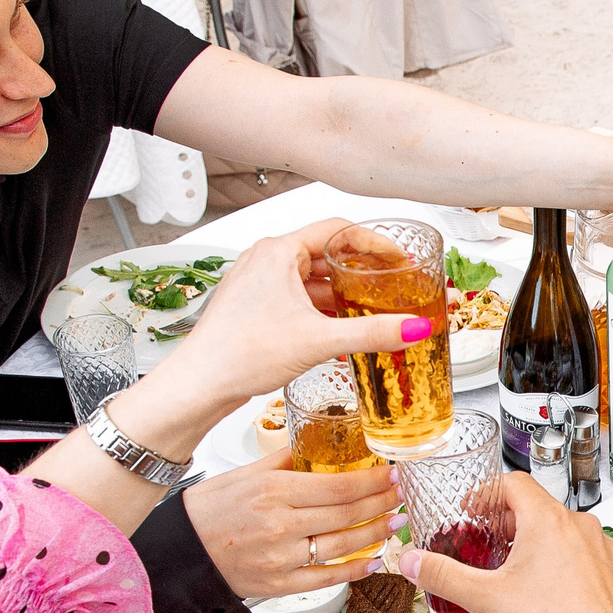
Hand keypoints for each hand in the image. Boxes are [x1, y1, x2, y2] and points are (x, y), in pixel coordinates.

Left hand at [152, 219, 424, 403]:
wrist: (201, 383)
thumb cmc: (238, 352)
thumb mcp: (318, 340)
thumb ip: (371, 333)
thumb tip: (412, 327)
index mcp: (277, 252)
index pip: (338, 229)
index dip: (375, 242)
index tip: (398, 258)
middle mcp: (265, 261)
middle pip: (326, 255)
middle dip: (361, 272)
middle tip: (390, 285)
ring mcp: (259, 284)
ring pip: (312, 280)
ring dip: (342, 296)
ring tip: (370, 313)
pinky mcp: (257, 308)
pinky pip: (299, 300)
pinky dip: (323, 312)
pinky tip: (339, 333)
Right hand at [180, 451, 399, 597]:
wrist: (182, 550)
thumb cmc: (210, 509)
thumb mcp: (246, 473)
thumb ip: (286, 461)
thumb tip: (317, 445)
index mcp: (273, 490)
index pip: (338, 485)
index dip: (372, 482)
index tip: (392, 475)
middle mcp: (279, 524)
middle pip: (346, 513)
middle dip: (380, 504)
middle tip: (400, 497)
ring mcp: (281, 557)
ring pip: (342, 545)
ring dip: (375, 534)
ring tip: (393, 523)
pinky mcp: (279, 584)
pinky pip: (326, 578)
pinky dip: (354, 571)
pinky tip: (373, 560)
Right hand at [408, 473, 612, 612]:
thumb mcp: (485, 598)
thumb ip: (443, 575)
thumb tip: (412, 562)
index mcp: (546, 520)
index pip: (513, 483)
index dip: (487, 493)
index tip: (474, 509)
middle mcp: (579, 526)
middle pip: (537, 508)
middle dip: (508, 524)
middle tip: (488, 546)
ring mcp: (601, 548)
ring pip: (562, 532)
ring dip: (538, 544)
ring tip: (518, 573)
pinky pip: (584, 555)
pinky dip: (564, 564)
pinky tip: (551, 592)